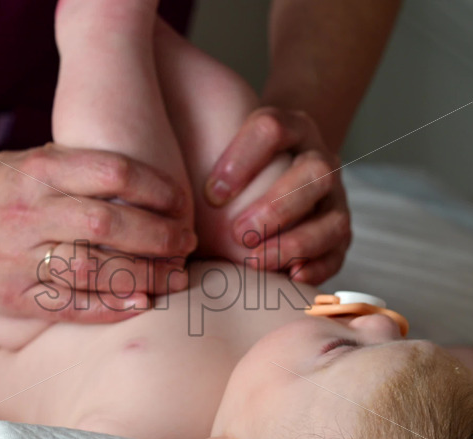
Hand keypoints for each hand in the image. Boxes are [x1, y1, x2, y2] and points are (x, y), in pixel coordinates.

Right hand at [0, 144, 195, 321]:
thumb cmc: (5, 185)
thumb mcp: (37, 159)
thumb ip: (84, 168)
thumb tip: (157, 183)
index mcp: (39, 171)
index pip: (110, 173)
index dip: (154, 187)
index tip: (180, 201)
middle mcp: (28, 212)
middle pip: (107, 224)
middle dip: (158, 236)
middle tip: (186, 242)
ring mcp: (17, 257)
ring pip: (91, 268)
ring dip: (142, 275)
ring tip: (175, 277)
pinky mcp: (12, 296)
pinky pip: (67, 306)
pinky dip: (108, 307)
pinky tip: (140, 304)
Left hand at [204, 107, 350, 283]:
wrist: (282, 172)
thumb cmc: (232, 171)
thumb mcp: (215, 151)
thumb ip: (187, 156)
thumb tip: (132, 171)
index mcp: (290, 127)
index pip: (272, 128)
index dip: (243, 159)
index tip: (211, 193)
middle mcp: (319, 157)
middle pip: (313, 171)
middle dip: (276, 204)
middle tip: (239, 233)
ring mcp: (336, 198)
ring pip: (333, 216)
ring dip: (295, 241)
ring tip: (257, 263)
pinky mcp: (340, 234)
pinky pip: (339, 252)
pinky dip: (316, 267)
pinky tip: (290, 278)